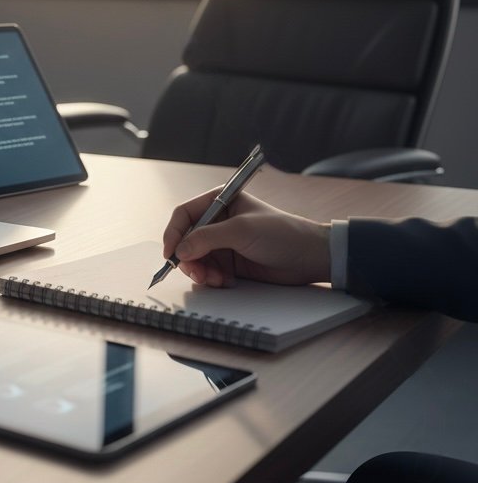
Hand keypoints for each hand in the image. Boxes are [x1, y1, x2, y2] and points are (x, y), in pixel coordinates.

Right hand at [162, 190, 330, 287]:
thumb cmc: (282, 233)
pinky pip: (209, 270)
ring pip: (196, 258)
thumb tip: (180, 249)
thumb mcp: (241, 230)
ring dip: (200, 271)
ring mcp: (223, 243)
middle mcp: (218, 221)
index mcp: (219, 201)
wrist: (310, 257)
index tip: (171, 253)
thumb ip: (207, 238)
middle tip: (196, 272)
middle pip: (186, 239)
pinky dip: (211, 278)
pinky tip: (226, 281)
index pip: (185, 214)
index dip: (174, 233)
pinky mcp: (230, 262)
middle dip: (188, 257)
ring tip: (214, 279)